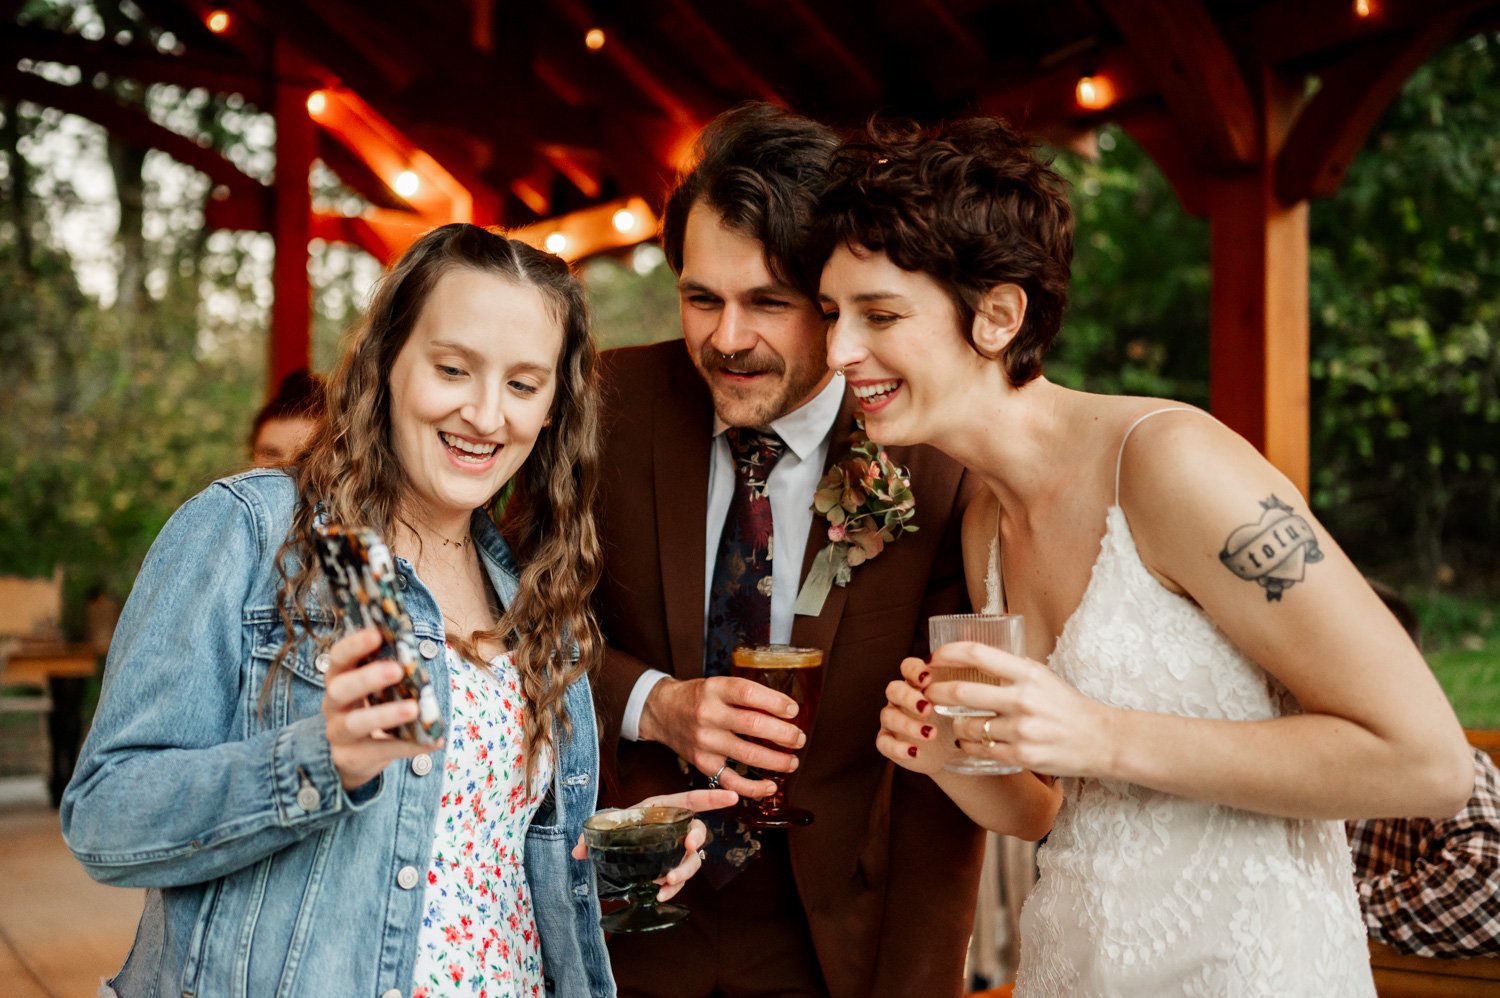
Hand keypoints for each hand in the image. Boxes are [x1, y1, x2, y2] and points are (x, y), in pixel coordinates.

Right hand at [322, 628, 438, 789]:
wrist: (353, 756)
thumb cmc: (371, 708)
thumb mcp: (375, 688)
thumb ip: (390, 670)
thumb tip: (417, 652)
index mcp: (338, 678)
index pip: (338, 657)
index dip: (354, 645)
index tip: (377, 634)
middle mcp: (332, 704)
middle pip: (340, 688)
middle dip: (367, 677)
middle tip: (397, 670)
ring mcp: (338, 733)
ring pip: (355, 723)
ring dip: (385, 714)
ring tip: (414, 708)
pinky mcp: (350, 757)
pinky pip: (379, 751)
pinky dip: (409, 746)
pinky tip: (433, 741)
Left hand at [570, 788, 737, 899]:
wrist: (615, 843)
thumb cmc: (618, 826)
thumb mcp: (606, 825)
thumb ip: (591, 834)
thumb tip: (577, 848)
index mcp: (662, 808)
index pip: (692, 801)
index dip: (713, 798)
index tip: (732, 797)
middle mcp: (674, 828)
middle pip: (696, 832)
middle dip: (696, 839)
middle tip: (688, 846)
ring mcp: (675, 850)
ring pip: (692, 859)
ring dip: (684, 869)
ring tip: (669, 881)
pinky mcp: (671, 868)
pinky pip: (680, 879)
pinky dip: (673, 888)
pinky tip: (661, 895)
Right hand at [639, 676, 803, 798]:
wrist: (663, 711)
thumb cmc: (699, 697)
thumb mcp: (718, 684)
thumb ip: (747, 695)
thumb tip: (787, 711)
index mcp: (715, 689)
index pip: (749, 694)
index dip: (776, 702)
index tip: (793, 710)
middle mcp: (708, 715)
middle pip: (753, 725)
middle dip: (784, 734)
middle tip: (799, 739)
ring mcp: (705, 741)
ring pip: (747, 754)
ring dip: (777, 761)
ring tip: (793, 761)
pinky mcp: (702, 763)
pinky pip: (731, 780)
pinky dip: (753, 788)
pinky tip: (771, 786)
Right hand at [875, 656, 967, 774]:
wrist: (952, 752)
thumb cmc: (957, 720)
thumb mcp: (963, 704)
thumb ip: (965, 690)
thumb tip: (982, 680)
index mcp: (918, 683)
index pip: (908, 667)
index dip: (914, 670)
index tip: (928, 678)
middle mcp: (901, 698)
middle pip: (894, 689)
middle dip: (909, 697)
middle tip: (927, 708)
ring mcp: (893, 719)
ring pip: (889, 716)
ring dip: (907, 724)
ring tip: (930, 734)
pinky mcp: (889, 741)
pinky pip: (883, 742)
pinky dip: (897, 747)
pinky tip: (914, 752)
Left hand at [925, 640, 1112, 778]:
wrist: (1101, 740)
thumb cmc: (1067, 706)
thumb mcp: (1042, 677)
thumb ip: (1010, 669)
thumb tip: (972, 658)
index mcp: (1028, 673)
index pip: (977, 654)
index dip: (949, 654)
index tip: (935, 657)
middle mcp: (1023, 699)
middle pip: (962, 692)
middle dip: (937, 692)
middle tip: (929, 692)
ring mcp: (1021, 730)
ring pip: (967, 725)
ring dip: (954, 724)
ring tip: (956, 722)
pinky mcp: (1021, 756)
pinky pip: (979, 750)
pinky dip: (967, 745)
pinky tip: (967, 741)